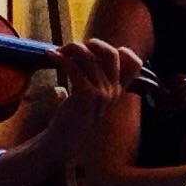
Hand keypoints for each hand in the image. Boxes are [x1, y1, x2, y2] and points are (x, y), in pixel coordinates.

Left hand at [24, 37, 145, 164]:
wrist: (64, 141)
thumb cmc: (73, 118)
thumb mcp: (89, 99)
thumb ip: (93, 80)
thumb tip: (83, 53)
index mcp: (117, 91)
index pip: (134, 64)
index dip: (122, 50)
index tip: (102, 51)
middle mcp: (113, 91)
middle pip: (112, 53)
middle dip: (93, 44)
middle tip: (74, 47)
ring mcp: (102, 93)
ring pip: (90, 58)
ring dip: (71, 49)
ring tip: (57, 51)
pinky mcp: (86, 96)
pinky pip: (75, 68)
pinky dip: (61, 59)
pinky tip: (51, 56)